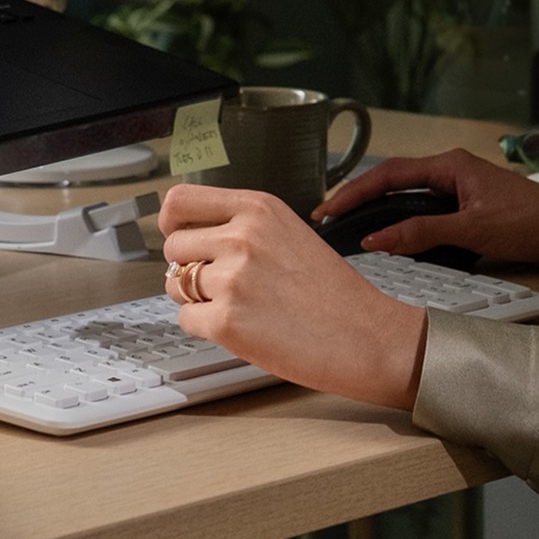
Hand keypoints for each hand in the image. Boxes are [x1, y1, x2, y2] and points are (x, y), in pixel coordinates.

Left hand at [157, 184, 427, 409]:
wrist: (367, 337)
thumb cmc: (335, 294)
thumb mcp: (290, 234)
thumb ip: (242, 227)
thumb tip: (188, 237)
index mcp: (258, 209)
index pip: (180, 200)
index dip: (171, 222)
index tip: (177, 235)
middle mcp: (241, 237)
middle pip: (173, 246)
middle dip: (187, 268)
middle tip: (219, 285)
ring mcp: (231, 279)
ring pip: (174, 285)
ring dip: (195, 299)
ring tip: (237, 306)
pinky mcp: (226, 321)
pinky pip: (186, 320)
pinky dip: (206, 328)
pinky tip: (242, 328)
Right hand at [310, 149, 538, 267]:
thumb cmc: (531, 223)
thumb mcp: (472, 231)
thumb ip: (422, 233)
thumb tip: (377, 239)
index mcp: (449, 165)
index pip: (388, 175)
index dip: (354, 193)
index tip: (328, 210)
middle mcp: (451, 169)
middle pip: (392, 180)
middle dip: (358, 196)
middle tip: (328, 217)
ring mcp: (460, 185)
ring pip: (407, 193)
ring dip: (378, 206)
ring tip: (348, 223)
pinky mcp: (468, 202)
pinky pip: (423, 205)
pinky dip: (400, 216)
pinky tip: (389, 232)